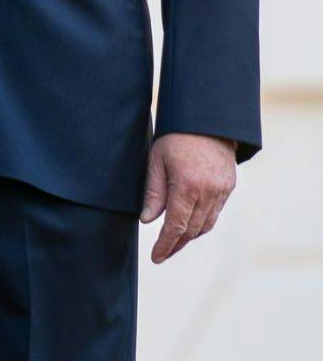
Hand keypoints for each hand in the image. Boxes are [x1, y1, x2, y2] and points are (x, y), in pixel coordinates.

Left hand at [140, 132, 236, 262]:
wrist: (207, 119)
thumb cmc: (175, 136)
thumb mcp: (156, 159)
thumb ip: (153, 191)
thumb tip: (148, 220)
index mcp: (188, 186)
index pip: (176, 226)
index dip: (165, 244)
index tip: (156, 257)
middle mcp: (208, 193)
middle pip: (192, 230)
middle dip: (176, 244)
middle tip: (162, 253)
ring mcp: (222, 191)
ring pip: (206, 224)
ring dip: (190, 235)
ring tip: (174, 242)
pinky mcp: (229, 187)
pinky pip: (215, 212)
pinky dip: (202, 222)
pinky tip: (190, 223)